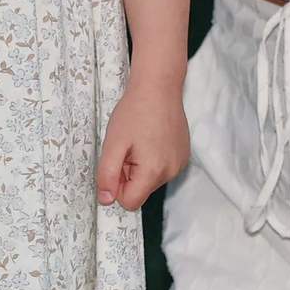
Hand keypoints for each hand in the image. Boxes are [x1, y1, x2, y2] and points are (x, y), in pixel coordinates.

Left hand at [97, 77, 186, 210]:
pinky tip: (149, 138)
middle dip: (128, 174)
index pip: (130, 202)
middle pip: (141, 190)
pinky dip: (151, 158)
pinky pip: (161, 168)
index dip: (116, 187)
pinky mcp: (183, 155)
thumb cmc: (134, 112)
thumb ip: (107, 175)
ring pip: (150, 180)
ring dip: (139, 166)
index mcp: (153, 172)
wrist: (158, 87)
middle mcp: (171, 172)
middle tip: (126, 147)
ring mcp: (179, 163)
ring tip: (138, 140)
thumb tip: (106, 200)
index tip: (115, 164)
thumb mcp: (113, 144)